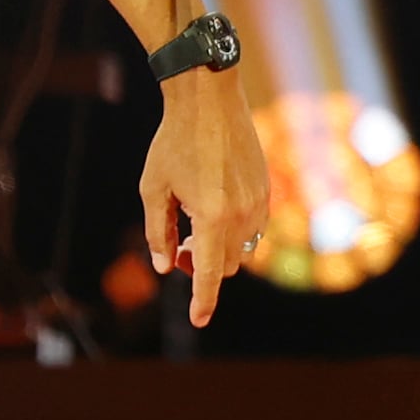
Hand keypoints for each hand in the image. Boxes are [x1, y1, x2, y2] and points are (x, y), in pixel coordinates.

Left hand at [139, 69, 272, 326]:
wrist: (209, 99)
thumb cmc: (174, 141)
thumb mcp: (154, 188)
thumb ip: (157, 232)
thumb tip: (164, 267)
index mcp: (211, 217)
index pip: (207, 273)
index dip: (203, 301)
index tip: (199, 320)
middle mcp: (241, 214)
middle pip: (225, 266)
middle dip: (201, 266)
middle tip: (177, 246)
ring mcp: (258, 202)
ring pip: (241, 249)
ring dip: (218, 249)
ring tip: (193, 223)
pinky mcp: (266, 190)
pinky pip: (253, 228)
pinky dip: (234, 231)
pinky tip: (213, 205)